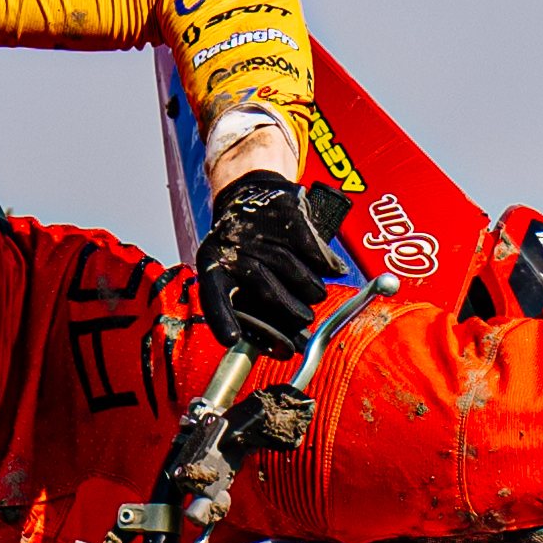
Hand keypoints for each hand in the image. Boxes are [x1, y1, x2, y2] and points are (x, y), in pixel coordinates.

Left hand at [197, 169, 342, 362]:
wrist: (250, 192)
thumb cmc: (245, 248)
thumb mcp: (234, 274)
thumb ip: (251, 311)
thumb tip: (284, 350)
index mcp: (213, 265)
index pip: (214, 296)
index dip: (223, 319)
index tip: (232, 340)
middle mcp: (231, 246)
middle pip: (266, 290)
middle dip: (291, 312)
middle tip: (303, 319)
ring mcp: (260, 229)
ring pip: (295, 273)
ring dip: (311, 290)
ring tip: (313, 293)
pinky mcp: (287, 215)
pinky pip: (314, 253)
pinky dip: (326, 266)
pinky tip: (329, 270)